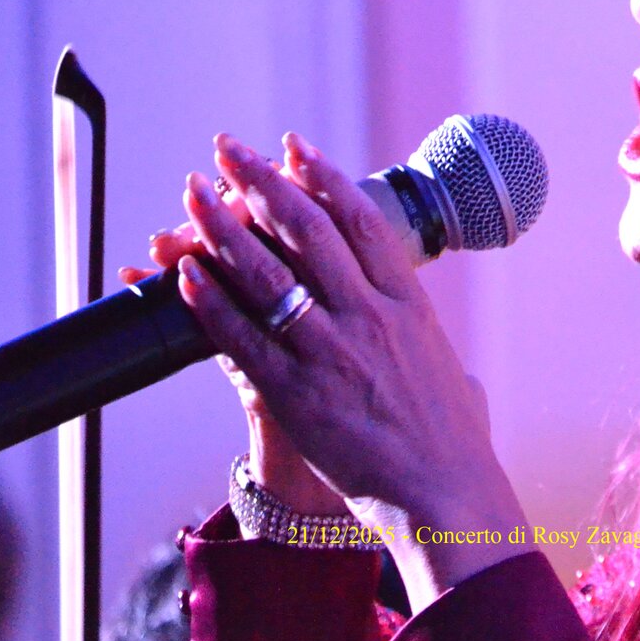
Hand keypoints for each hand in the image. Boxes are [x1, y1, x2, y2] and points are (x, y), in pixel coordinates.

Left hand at [174, 131, 524, 609]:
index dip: (322, 176)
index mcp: (409, 304)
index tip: (292, 146)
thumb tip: (455, 371)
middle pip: (308, 230)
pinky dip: (210, 301)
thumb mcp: (453, 375)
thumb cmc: (453, 442)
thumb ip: (435, 357)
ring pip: (268, 273)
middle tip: (228, 149)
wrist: (446, 494)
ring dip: (223, 227)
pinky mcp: (297, 394)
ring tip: (193, 193)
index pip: (361, 220)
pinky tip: (184, 273)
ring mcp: (333, 352)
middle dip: (262, 181)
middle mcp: (370, 316)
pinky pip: (242, 337)